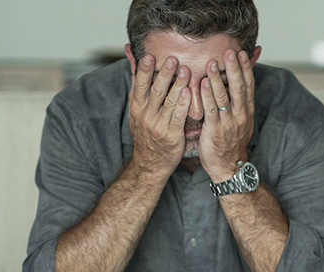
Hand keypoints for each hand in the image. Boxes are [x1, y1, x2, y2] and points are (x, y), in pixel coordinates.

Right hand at [128, 55, 191, 179]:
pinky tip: (189, 93)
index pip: (139, 85)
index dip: (144, 71)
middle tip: (173, 59)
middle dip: (164, 74)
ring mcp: (158, 126)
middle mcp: (146, 115)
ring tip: (186, 71)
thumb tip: (133, 61)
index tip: (149, 56)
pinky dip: (183, 105)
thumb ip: (137, 87)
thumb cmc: (146, 133)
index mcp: (137, 107)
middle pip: (155, 91)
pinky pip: (178, 118)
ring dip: (178, 86)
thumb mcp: (136, 111)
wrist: (149, 163)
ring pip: (168, 102)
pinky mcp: (171, 135)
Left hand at [198, 49, 255, 181]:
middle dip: (234, 69)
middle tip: (229, 52)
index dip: (246, 68)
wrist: (229, 167)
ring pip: (225, 97)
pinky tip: (202, 83)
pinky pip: (211, 110)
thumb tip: (238, 85)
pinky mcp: (215, 130)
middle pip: (239, 87)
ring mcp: (229, 123)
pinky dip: (207, 96)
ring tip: (212, 63)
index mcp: (247, 111)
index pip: (249, 86)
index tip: (241, 53)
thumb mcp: (241, 122)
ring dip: (217, 79)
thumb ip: (239, 103)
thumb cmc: (231, 143)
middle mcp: (241, 115)